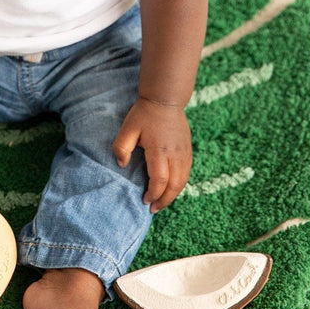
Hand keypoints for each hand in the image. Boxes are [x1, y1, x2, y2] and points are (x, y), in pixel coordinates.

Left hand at [112, 97, 191, 213]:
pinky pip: (187, 173)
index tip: (144, 200)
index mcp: (159, 150)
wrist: (165, 99)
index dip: (152, 194)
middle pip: (174, 185)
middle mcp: (175, 154)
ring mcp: (184, 153)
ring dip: (173, 195)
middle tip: (153, 209)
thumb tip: (121, 165)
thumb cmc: (144, 114)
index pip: (159, 180)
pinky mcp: (188, 151)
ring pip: (183, 181)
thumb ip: (121, 147)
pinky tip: (170, 188)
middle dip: (164, 201)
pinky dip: (179, 185)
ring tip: (161, 202)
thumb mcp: (128, 128)